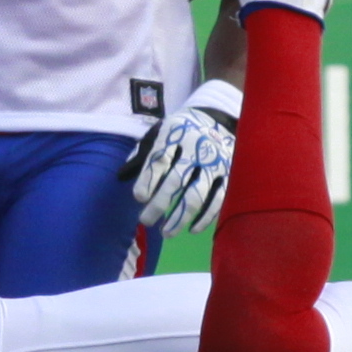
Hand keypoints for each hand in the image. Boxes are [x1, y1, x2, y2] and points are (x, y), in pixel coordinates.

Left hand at [125, 77, 239, 239]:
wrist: (219, 118)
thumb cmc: (180, 131)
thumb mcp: (159, 133)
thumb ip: (142, 155)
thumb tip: (121, 176)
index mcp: (175, 134)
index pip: (160, 159)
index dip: (148, 179)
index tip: (139, 198)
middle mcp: (196, 148)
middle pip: (176, 179)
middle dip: (160, 203)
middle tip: (146, 221)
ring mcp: (215, 162)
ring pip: (197, 193)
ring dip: (181, 216)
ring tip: (166, 232)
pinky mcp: (230, 174)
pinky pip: (219, 199)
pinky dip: (206, 216)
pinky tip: (192, 229)